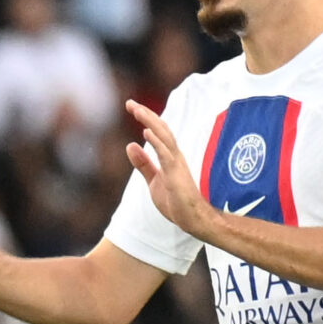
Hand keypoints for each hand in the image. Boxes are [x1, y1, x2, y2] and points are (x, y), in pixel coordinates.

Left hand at [123, 101, 210, 238]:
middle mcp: (175, 156)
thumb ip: (143, 163)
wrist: (192, 220)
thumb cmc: (176, 201)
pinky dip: (156, 142)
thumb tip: (130, 145)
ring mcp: (176, 164)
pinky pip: (166, 155)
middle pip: (161, 129)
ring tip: (137, 110)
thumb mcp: (153, 180)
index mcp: (170, 156)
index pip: (157, 132)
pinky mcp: (176, 175)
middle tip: (130, 103)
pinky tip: (146, 132)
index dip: (146, 118)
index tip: (132, 106)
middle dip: (146, 115)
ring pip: (164, 137)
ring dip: (150, 122)